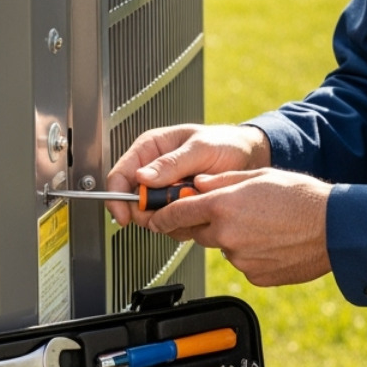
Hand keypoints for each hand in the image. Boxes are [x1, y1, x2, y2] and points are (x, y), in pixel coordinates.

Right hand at [105, 123, 270, 226]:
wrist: (248, 158)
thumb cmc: (225, 144)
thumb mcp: (200, 149)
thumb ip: (172, 163)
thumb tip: (142, 177)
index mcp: (150, 148)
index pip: (120, 175)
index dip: (117, 198)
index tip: (125, 216)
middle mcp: (152, 169)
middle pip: (132, 202)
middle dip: (151, 211)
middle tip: (173, 209)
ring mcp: (163, 188)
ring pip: (151, 215)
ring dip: (171, 216)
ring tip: (194, 202)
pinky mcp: (175, 203)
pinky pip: (168, 222)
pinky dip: (182, 222)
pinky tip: (198, 210)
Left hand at [147, 168, 332, 286]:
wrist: (333, 228)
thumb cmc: (300, 197)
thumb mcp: (258, 176)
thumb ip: (221, 181)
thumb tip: (198, 184)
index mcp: (223, 206)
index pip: (178, 213)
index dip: (163, 215)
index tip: (155, 217)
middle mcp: (226, 235)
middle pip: (200, 233)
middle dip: (208, 224)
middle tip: (235, 213)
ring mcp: (240, 259)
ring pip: (224, 248)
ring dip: (234, 238)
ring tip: (265, 226)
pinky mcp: (254, 276)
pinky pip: (244, 264)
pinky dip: (252, 254)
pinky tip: (272, 242)